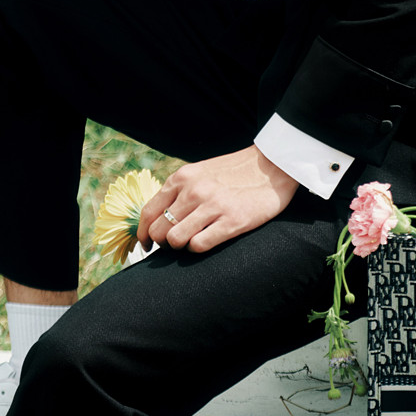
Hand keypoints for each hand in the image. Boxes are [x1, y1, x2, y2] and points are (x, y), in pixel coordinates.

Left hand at [138, 147, 297, 254]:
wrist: (272, 167)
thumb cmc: (234, 174)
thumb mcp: (200, 173)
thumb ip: (179, 191)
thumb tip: (157, 218)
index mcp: (182, 178)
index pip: (148, 212)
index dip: (143, 234)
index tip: (147, 244)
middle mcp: (193, 190)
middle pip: (159, 230)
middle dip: (163, 243)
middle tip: (174, 245)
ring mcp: (212, 205)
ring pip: (175, 240)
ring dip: (181, 247)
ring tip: (192, 241)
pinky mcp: (231, 220)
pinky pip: (198, 246)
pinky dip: (198, 248)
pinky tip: (208, 240)